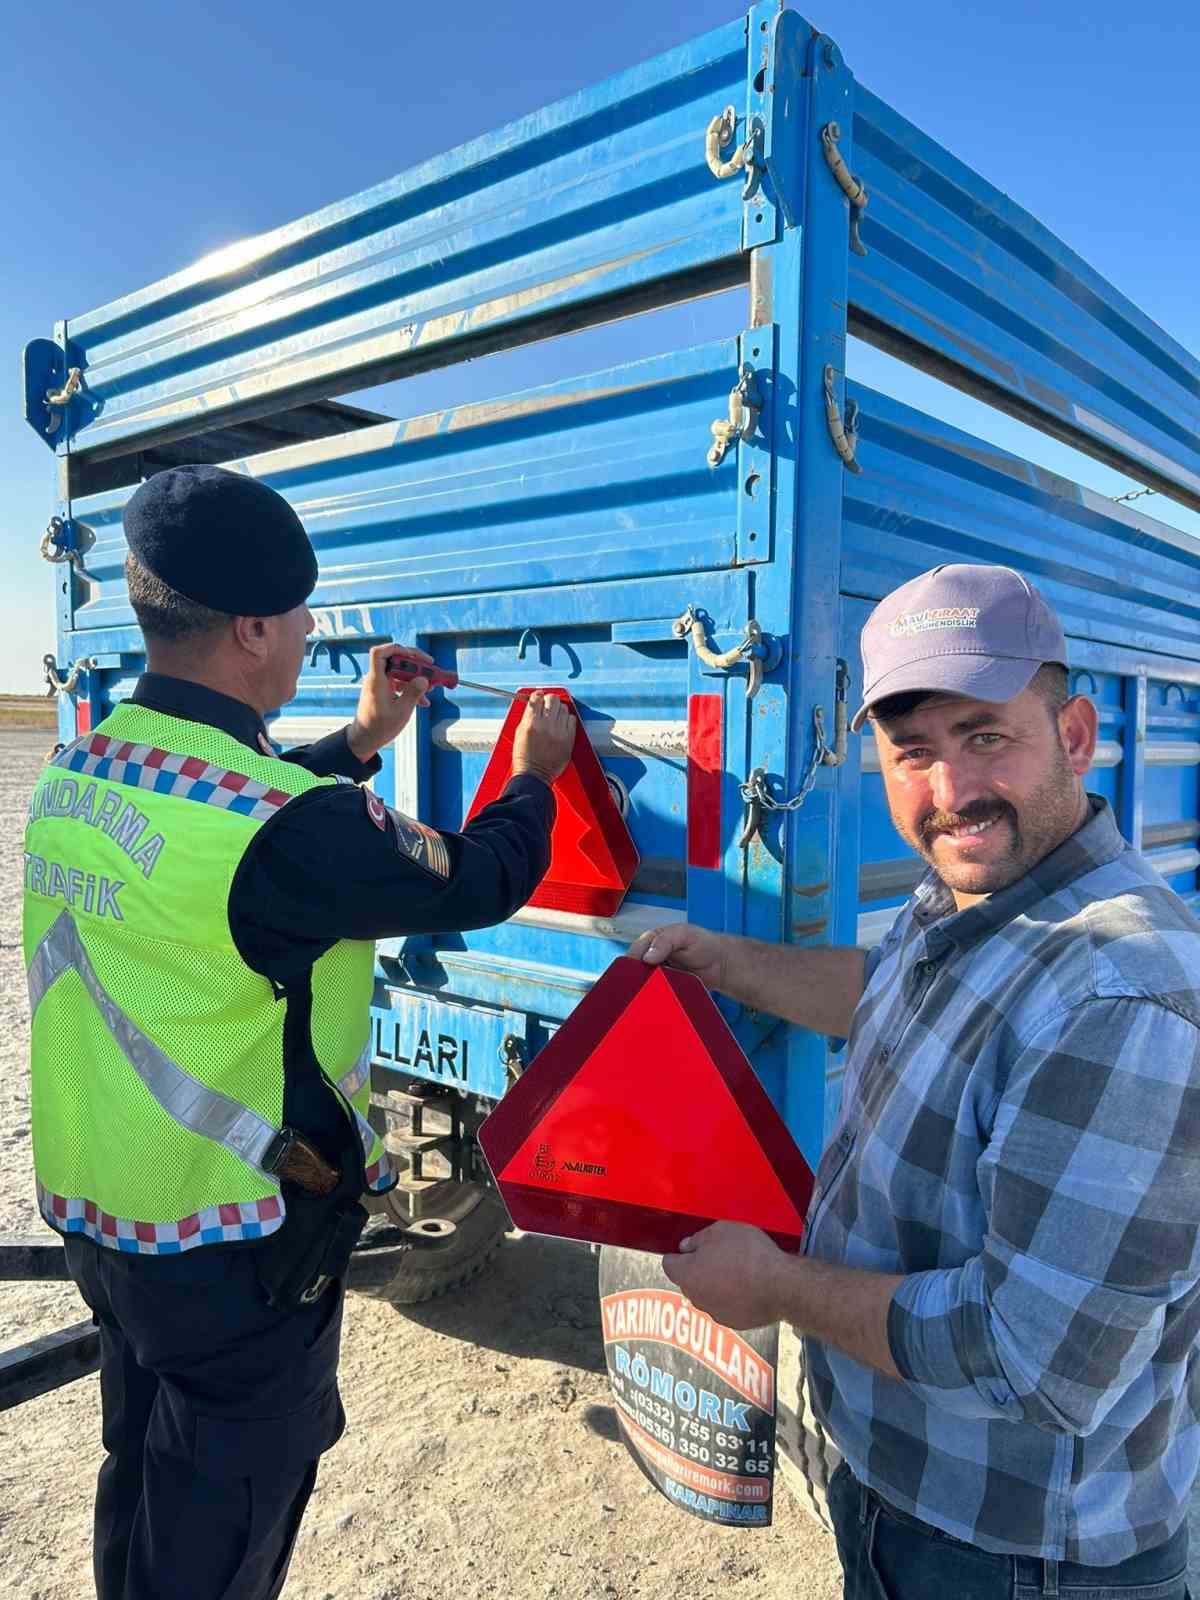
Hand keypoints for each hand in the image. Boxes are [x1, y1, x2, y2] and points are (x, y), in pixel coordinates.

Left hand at [346, 641, 431, 762]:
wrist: (365, 740)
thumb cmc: (378, 728)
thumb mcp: (401, 712)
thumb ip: (413, 693)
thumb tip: (424, 680)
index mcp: (376, 680)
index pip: (380, 653)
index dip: (397, 649)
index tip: (416, 657)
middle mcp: (377, 679)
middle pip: (396, 661)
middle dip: (415, 665)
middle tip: (431, 671)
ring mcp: (380, 685)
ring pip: (400, 673)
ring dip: (416, 678)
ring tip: (431, 688)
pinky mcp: (384, 692)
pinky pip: (399, 684)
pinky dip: (411, 689)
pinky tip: (423, 700)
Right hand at [511, 692, 575, 784]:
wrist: (534, 775)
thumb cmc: (525, 757)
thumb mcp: (519, 734)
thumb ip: (527, 717)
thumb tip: (534, 704)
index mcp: (531, 724)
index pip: (536, 699)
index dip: (537, 695)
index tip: (539, 696)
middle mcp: (546, 726)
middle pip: (552, 700)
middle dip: (549, 700)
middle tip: (548, 704)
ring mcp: (559, 732)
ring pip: (564, 708)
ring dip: (558, 710)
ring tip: (554, 716)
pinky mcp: (569, 739)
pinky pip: (572, 720)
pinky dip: (567, 719)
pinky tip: (562, 724)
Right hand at [626, 922, 726, 990]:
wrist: (721, 964)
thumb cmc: (703, 943)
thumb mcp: (683, 935)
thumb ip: (665, 941)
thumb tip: (647, 957)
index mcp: (650, 942)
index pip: (634, 952)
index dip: (632, 963)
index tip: (636, 974)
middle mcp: (650, 959)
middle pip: (634, 972)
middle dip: (637, 980)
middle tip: (645, 987)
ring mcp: (657, 976)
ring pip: (643, 986)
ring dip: (645, 991)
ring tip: (651, 997)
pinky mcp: (665, 990)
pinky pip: (655, 996)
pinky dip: (655, 999)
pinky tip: (658, 1003)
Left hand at [662, 1222, 791, 1330]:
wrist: (780, 1285)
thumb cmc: (748, 1254)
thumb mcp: (720, 1231)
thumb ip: (698, 1239)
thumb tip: (687, 1246)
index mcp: (687, 1274)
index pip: (669, 1263)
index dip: (679, 1253)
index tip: (692, 1247)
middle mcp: (696, 1298)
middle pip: (688, 1281)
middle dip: (698, 1269)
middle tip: (719, 1254)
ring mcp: (715, 1313)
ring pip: (707, 1295)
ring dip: (715, 1284)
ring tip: (738, 1270)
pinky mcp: (734, 1322)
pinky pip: (726, 1306)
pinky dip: (732, 1297)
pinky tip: (749, 1286)